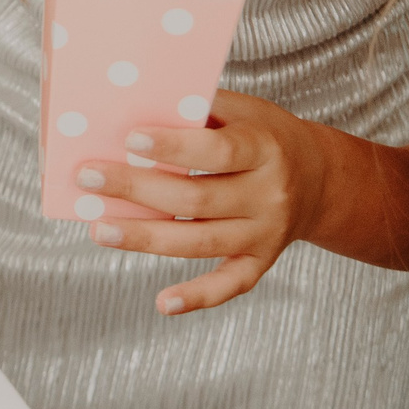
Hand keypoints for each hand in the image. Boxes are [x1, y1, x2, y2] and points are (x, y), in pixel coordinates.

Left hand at [74, 90, 327, 315]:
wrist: (320, 178)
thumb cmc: (265, 135)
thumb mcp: (243, 109)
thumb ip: (197, 107)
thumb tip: (132, 105)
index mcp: (265, 149)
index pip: (217, 151)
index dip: (173, 148)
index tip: (130, 139)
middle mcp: (269, 195)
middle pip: (196, 199)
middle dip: (137, 189)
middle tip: (88, 177)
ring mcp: (265, 233)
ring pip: (200, 242)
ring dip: (145, 238)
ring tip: (99, 229)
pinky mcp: (260, 262)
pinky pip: (230, 284)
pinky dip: (198, 296)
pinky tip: (164, 303)